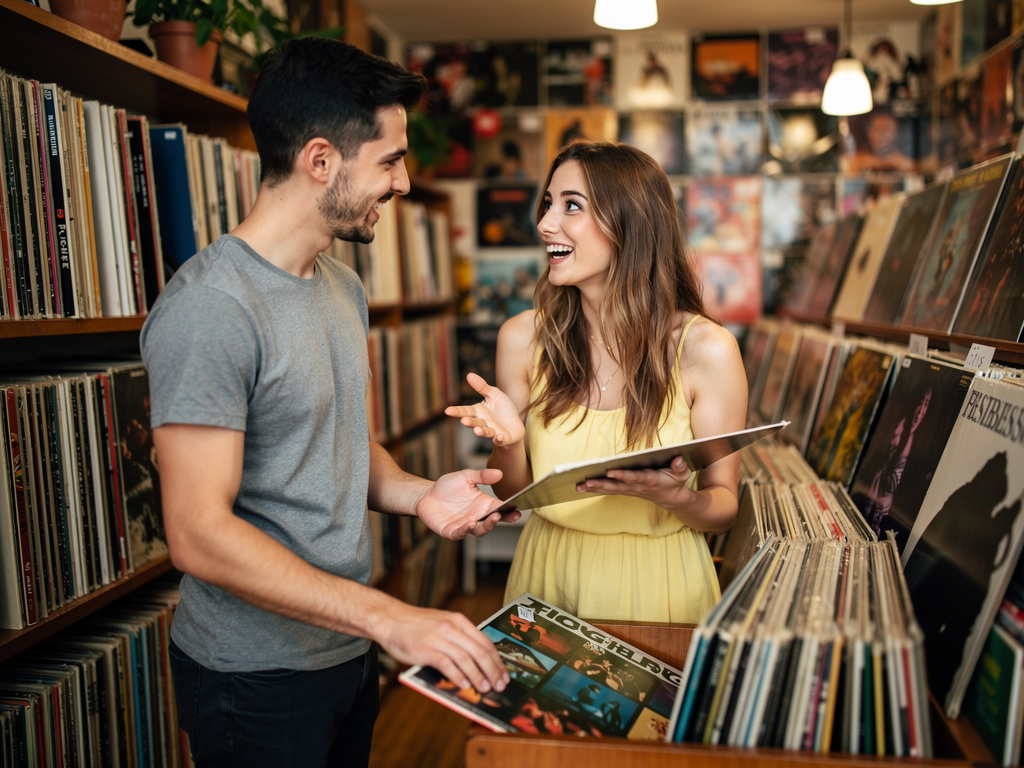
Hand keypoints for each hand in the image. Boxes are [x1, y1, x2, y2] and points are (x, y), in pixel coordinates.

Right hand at [377, 602, 509, 693]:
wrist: (390, 619)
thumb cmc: (416, 625)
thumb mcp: (442, 624)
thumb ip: (459, 638)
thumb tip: (477, 662)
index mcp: (459, 621)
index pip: (485, 642)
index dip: (497, 660)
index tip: (504, 674)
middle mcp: (451, 628)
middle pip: (479, 651)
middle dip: (492, 671)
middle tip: (499, 685)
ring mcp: (438, 638)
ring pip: (466, 659)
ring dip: (478, 676)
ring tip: (484, 689)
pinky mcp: (426, 649)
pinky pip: (447, 664)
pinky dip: (457, 676)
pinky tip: (464, 685)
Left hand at [417, 467, 521, 537]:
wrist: (427, 495)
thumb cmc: (448, 487)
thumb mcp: (466, 477)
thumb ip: (482, 476)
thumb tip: (499, 473)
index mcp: (483, 504)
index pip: (500, 508)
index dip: (510, 510)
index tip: (518, 509)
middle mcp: (477, 516)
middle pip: (492, 522)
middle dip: (501, 519)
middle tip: (509, 515)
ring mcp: (465, 525)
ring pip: (480, 530)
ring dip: (487, 526)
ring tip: (491, 517)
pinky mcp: (452, 531)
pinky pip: (461, 533)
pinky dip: (466, 530)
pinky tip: (470, 524)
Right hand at [444, 373, 524, 446]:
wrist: (515, 424)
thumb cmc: (502, 408)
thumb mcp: (494, 394)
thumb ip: (482, 386)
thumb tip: (469, 374)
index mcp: (478, 411)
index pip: (465, 411)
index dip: (457, 411)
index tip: (447, 411)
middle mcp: (483, 422)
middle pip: (474, 422)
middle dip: (469, 422)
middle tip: (464, 420)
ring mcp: (492, 431)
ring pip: (485, 432)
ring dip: (481, 431)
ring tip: (477, 430)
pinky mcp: (503, 438)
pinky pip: (500, 440)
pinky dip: (499, 439)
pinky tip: (499, 436)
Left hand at [575, 455, 696, 510]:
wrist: (672, 498)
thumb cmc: (674, 482)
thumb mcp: (682, 474)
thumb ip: (680, 467)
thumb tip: (678, 459)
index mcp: (650, 480)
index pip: (634, 477)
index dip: (622, 475)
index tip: (609, 471)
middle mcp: (637, 487)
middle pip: (617, 486)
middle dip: (600, 484)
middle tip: (585, 482)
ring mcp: (630, 490)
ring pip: (610, 490)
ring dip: (593, 488)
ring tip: (577, 486)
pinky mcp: (626, 491)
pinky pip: (609, 491)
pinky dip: (595, 489)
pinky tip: (582, 487)